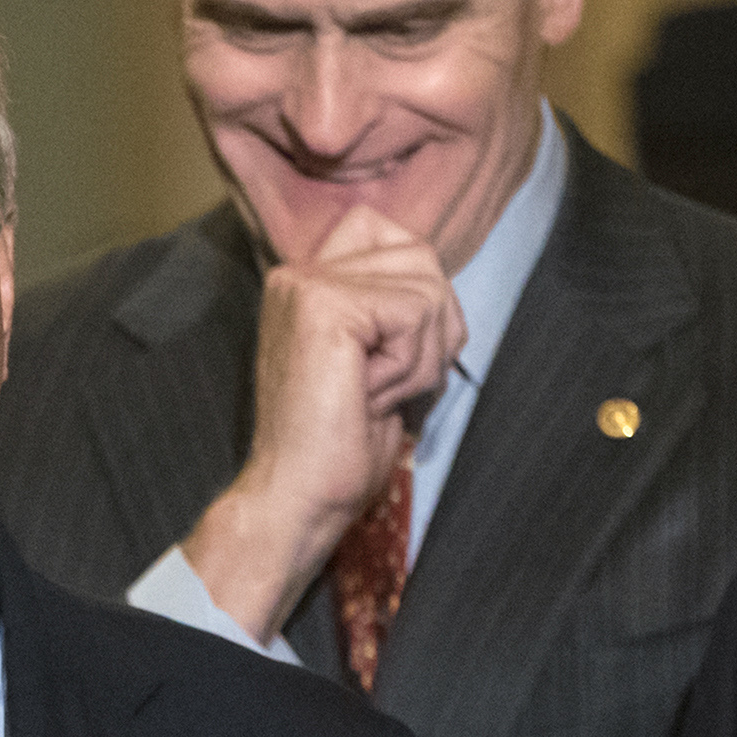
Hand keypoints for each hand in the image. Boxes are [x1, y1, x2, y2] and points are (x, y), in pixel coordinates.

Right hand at [179, 204, 461, 639]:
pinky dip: (410, 367)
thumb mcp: (375, 361)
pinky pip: (416, 313)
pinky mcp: (324, 305)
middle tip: (384, 385)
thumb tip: (440, 284)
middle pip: (420, 257)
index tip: (387, 361)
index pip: (396, 237)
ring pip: (427, 287)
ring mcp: (306, 284)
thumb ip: (394, 310)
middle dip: (430, 331)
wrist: (296, 499)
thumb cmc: (338, 447)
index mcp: (306, 282)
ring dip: (421, 356)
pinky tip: (368, 397)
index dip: (420, 297)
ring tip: (373, 394)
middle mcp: (297, 272)